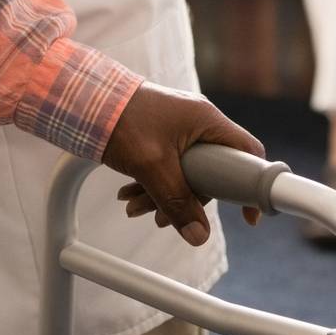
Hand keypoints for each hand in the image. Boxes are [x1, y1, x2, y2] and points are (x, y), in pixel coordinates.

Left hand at [104, 85, 267, 246]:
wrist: (84, 97)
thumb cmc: (121, 120)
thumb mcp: (151, 167)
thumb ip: (177, 201)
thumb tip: (200, 237)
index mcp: (207, 120)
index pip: (246, 152)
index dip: (250, 185)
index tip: (247, 215)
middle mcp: (200, 122)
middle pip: (213, 170)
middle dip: (188, 199)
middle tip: (163, 219)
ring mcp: (182, 127)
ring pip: (188, 171)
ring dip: (164, 195)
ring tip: (134, 209)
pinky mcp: (164, 133)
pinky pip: (171, 164)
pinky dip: (153, 182)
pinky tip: (129, 195)